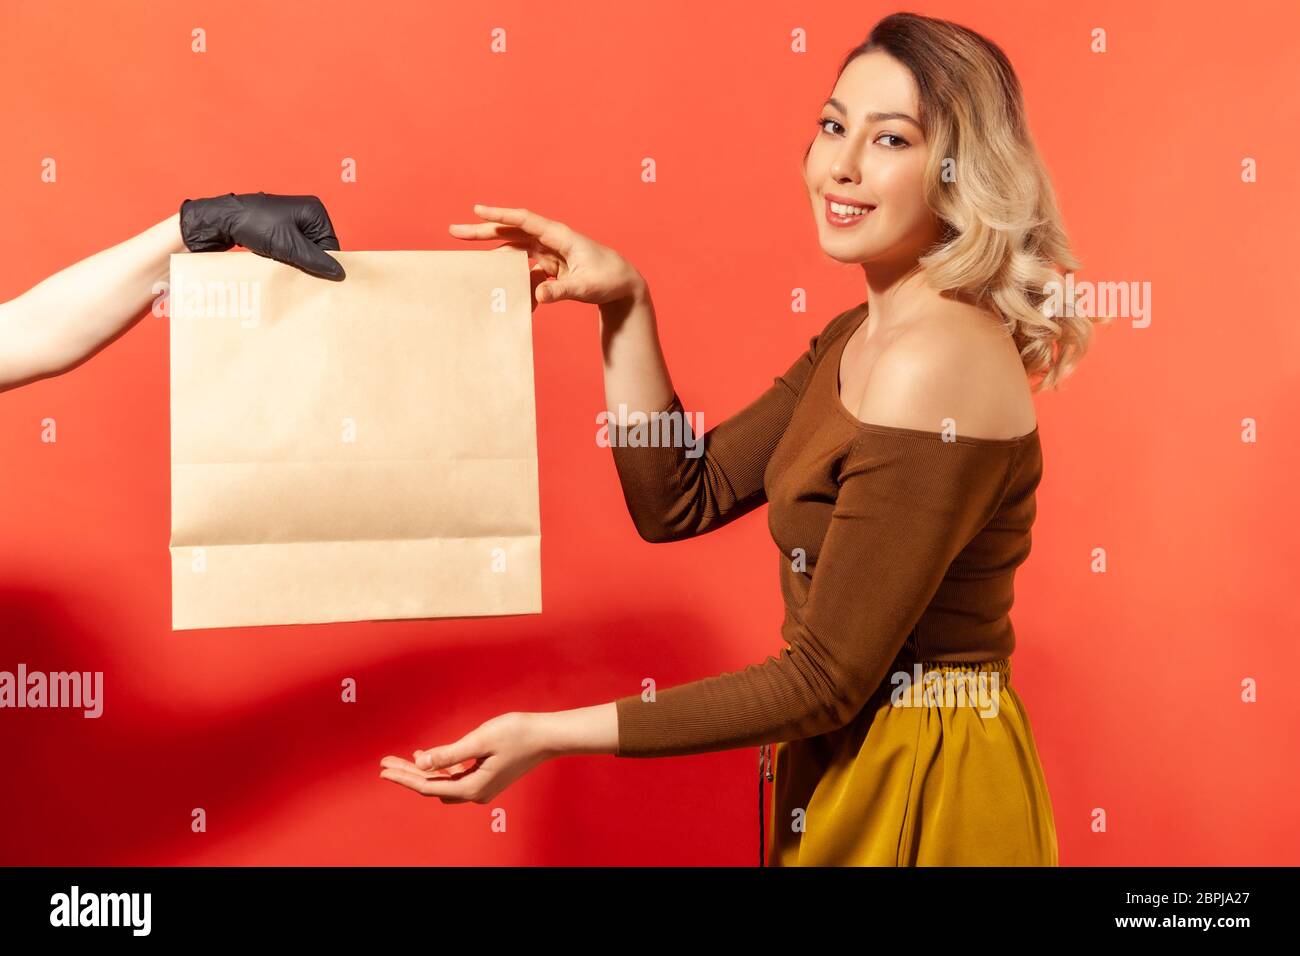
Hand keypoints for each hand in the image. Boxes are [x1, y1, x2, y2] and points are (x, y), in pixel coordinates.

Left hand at [179, 192, 344, 279]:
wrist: (222, 219)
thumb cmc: (255, 225)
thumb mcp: (289, 246)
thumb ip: (315, 260)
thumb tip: (339, 274)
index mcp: (314, 212)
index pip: (331, 245)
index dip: (324, 263)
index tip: (316, 278)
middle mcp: (306, 214)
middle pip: (318, 249)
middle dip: (309, 262)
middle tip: (298, 273)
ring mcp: (292, 221)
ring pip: (304, 251)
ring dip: (296, 261)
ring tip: (284, 265)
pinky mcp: (279, 228)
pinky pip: (291, 249)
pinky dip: (286, 258)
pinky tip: (277, 261)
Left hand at [379, 712, 550, 803]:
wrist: (547, 736)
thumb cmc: (517, 734)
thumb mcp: (479, 741)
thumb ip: (449, 753)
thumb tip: (422, 762)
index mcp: (473, 787)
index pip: (428, 786)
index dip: (403, 777)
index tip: (383, 770)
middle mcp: (476, 792)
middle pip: (432, 787)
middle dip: (408, 775)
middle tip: (385, 764)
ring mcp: (482, 787)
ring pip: (443, 783)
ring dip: (423, 772)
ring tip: (402, 759)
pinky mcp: (487, 778)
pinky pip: (456, 777)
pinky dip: (440, 768)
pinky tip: (431, 757)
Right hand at [449, 205, 644, 307]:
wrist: (623, 285)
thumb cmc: (608, 280)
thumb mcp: (585, 288)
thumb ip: (561, 292)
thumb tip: (537, 297)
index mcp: (560, 236)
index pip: (525, 221)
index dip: (500, 216)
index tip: (477, 210)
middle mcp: (551, 240)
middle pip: (512, 231)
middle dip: (484, 230)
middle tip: (454, 231)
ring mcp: (548, 252)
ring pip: (514, 247)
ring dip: (491, 249)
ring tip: (467, 252)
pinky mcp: (549, 265)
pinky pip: (524, 266)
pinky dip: (511, 274)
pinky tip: (503, 288)